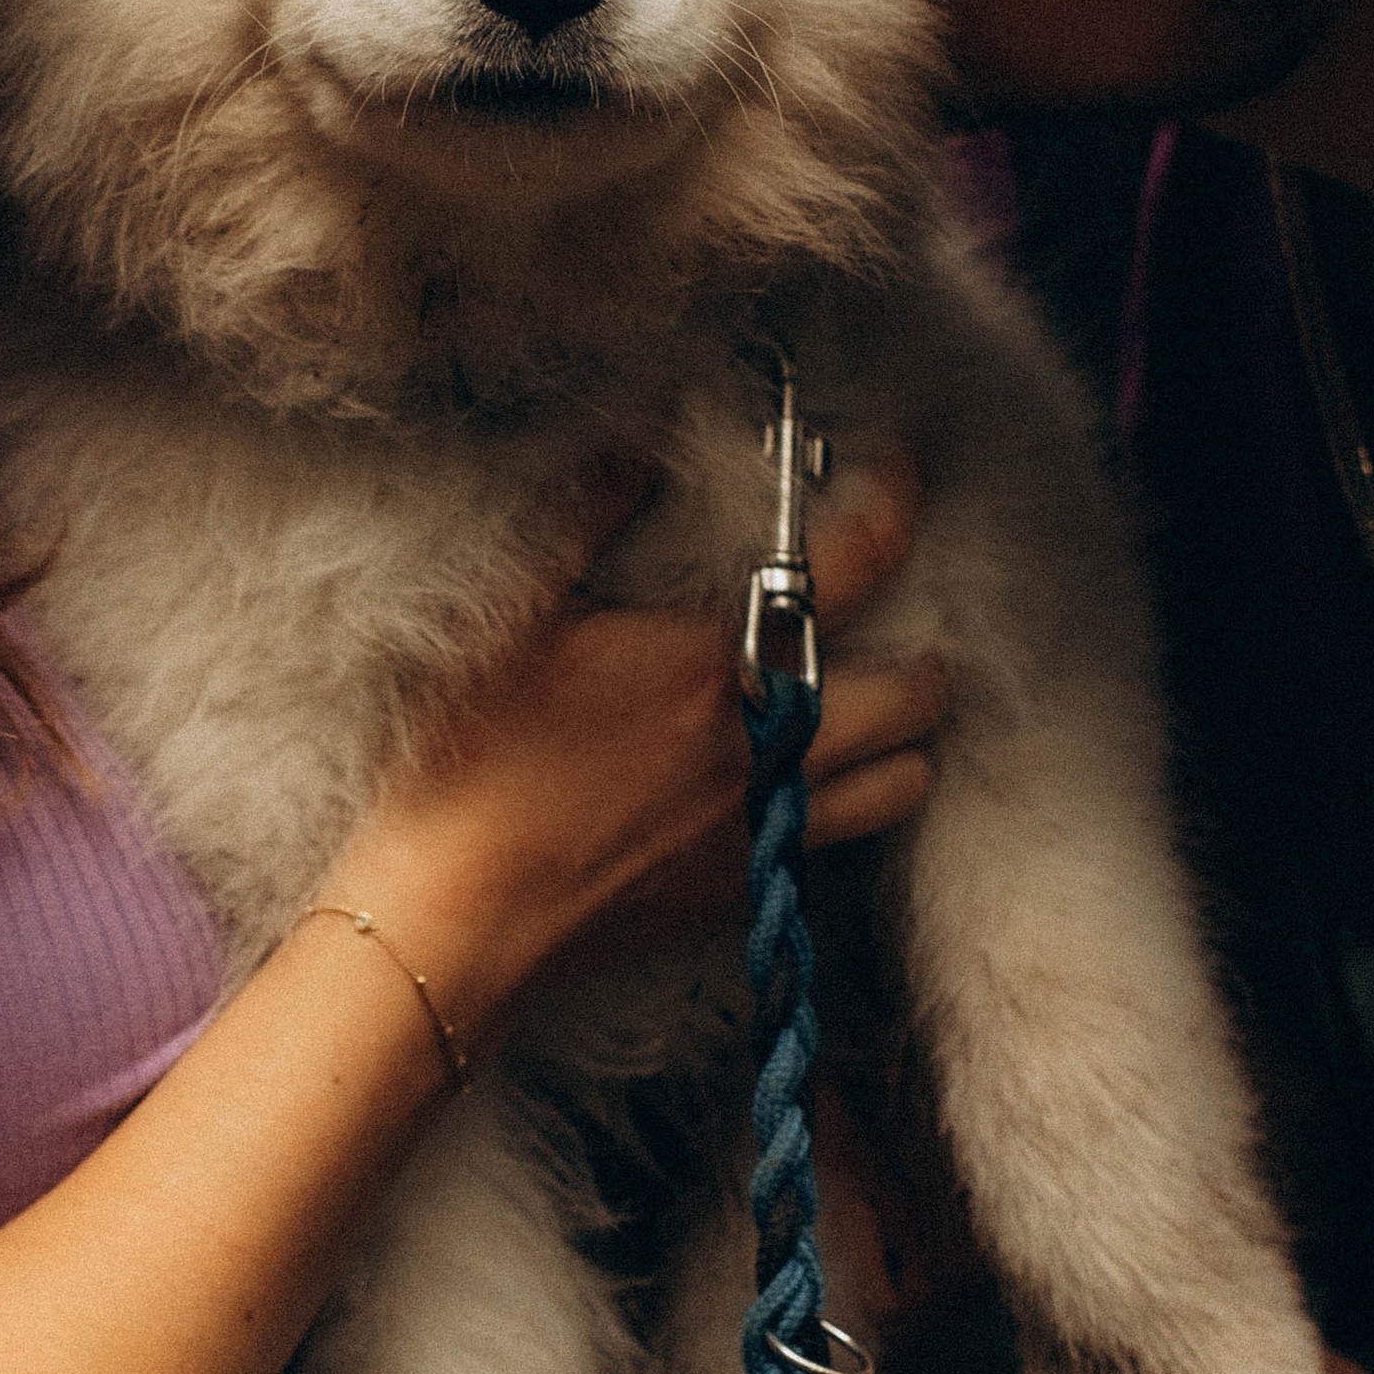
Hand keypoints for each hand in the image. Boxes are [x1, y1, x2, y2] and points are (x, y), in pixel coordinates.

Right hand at [320, 459, 945, 1041]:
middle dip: (922, 647)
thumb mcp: (513, 616)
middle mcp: (766, 744)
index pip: (858, 563)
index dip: (897, 502)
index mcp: (716, 660)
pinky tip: (790, 785)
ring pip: (904, 782)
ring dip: (901, 740)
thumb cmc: (469, 764)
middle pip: (919, 694)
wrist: (452, 919)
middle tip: (890, 623)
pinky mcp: (742, 894)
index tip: (899, 472)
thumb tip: (639, 454)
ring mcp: (762, 827)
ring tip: (860, 712)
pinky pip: (838, 844)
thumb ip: (586, 519)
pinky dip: (842, 807)